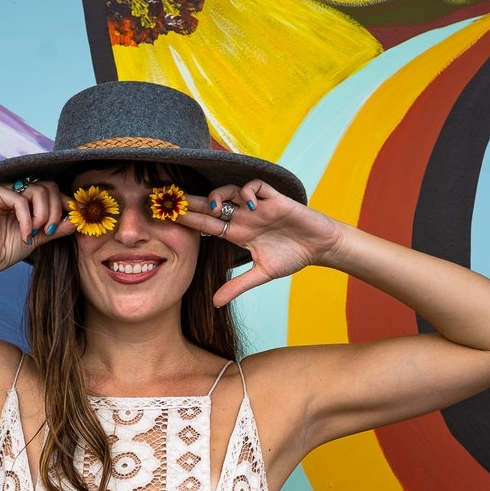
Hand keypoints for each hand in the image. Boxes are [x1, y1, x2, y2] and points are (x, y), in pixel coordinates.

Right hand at [0, 180, 72, 272]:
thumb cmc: (7, 249)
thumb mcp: (40, 236)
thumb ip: (57, 227)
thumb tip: (77, 220)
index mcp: (26, 196)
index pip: (52, 189)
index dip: (65, 202)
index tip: (74, 218)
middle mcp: (16, 188)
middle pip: (48, 187)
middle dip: (55, 211)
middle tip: (50, 230)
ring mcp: (4, 188)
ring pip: (37, 191)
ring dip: (42, 216)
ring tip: (35, 233)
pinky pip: (21, 201)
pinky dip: (27, 220)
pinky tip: (25, 235)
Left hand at [180, 179, 344, 305]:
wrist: (320, 246)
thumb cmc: (292, 256)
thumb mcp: (262, 274)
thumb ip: (238, 285)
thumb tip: (215, 303)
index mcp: (237, 233)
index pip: (207, 224)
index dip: (189, 221)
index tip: (169, 218)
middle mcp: (244, 217)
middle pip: (212, 205)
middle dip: (193, 202)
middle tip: (175, 200)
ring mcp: (258, 207)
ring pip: (231, 192)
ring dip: (219, 195)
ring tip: (213, 205)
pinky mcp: (274, 199)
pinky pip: (256, 187)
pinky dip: (249, 192)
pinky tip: (248, 204)